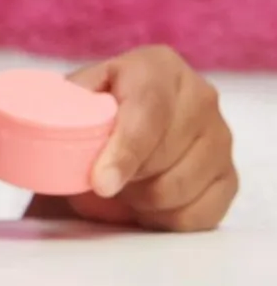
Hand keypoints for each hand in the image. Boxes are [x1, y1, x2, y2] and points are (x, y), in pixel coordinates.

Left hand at [64, 46, 236, 231]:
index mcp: (157, 66)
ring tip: (120, 186)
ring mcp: (221, 138)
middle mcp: (199, 96)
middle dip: (123, 177)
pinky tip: (144, 202)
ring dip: (139, 200)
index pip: (147, 112)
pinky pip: (197, 216)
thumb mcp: (74, 99)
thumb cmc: (92, 112)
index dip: (124, 152)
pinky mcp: (230, 177)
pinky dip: (162, 219)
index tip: (100, 183)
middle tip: (99, 177)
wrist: (119, 131)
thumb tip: (55, 123)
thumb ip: (67, 107)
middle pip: (163, 156)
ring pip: (178, 190)